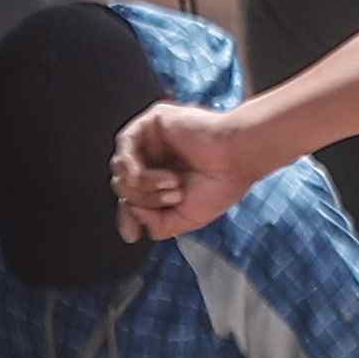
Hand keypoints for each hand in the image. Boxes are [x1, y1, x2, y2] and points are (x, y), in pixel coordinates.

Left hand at [112, 103, 254, 240]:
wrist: (238, 159)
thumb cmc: (220, 185)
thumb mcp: (185, 218)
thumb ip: (156, 224)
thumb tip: (132, 211)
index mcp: (162, 180)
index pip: (130, 198)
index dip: (126, 217)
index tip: (132, 236)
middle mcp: (155, 158)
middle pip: (123, 186)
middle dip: (143, 200)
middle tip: (175, 197)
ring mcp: (153, 139)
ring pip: (120, 169)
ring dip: (143, 185)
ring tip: (173, 183)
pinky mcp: (153, 121)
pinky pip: (124, 144)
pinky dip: (131, 166)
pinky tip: (147, 174)